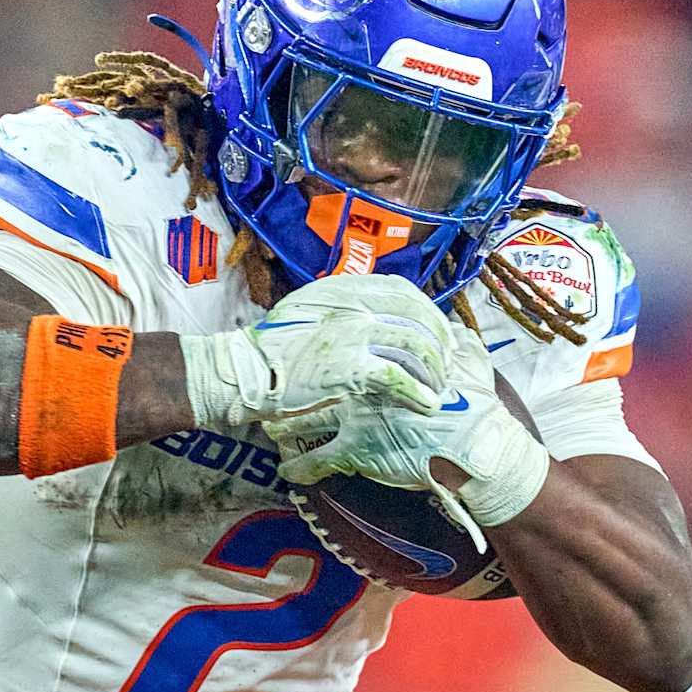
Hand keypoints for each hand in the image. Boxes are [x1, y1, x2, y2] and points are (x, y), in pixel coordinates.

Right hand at [182, 273, 452, 427]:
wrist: (244, 371)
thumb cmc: (271, 345)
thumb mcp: (307, 306)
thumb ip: (341, 304)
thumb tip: (372, 312)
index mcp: (344, 288)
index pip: (403, 290)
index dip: (428, 311)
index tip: (439, 329)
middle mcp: (353, 306)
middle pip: (417, 318)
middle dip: (440, 342)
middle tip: (448, 363)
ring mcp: (354, 336)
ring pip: (415, 347)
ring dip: (434, 370)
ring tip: (439, 387)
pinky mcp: (351, 370)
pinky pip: (398, 378)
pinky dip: (418, 392)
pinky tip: (426, 403)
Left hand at [267, 324, 550, 549]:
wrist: (476, 448)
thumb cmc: (475, 407)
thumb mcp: (470, 364)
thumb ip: (458, 344)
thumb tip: (457, 330)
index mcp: (384, 359)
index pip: (341, 349)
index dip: (317, 354)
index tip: (302, 354)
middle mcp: (363, 384)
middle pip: (311, 382)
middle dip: (288, 388)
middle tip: (272, 389)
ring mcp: (355, 417)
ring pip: (305, 419)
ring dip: (284, 426)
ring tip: (269, 428)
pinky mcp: (356, 451)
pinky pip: (316, 460)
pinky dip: (298, 467)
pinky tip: (287, 471)